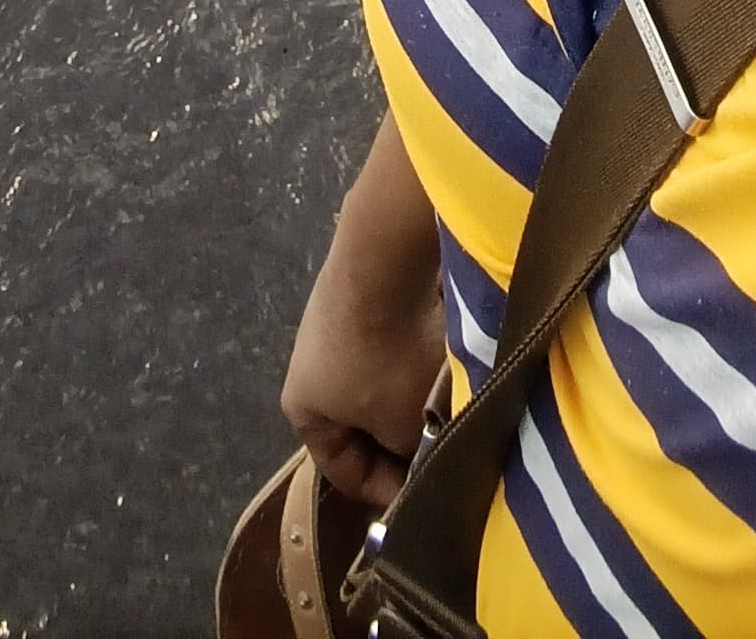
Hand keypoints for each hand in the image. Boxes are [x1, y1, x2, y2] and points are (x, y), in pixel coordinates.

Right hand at [281, 228, 446, 513]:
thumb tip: (420, 448)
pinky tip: (443, 356)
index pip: (344, 472)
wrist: (383, 257)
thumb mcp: (401, 423)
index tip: (428, 498)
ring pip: (383, 383)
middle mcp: (311, 369)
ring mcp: (335, 325)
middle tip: (444, 448)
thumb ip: (409, 451)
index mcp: (304, 410)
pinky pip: (393, 344)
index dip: (388, 493)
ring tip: (451, 401)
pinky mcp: (364, 294)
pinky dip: (417, 356)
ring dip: (415, 395)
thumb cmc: (386, 356)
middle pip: (363, 425)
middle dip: (404, 438)